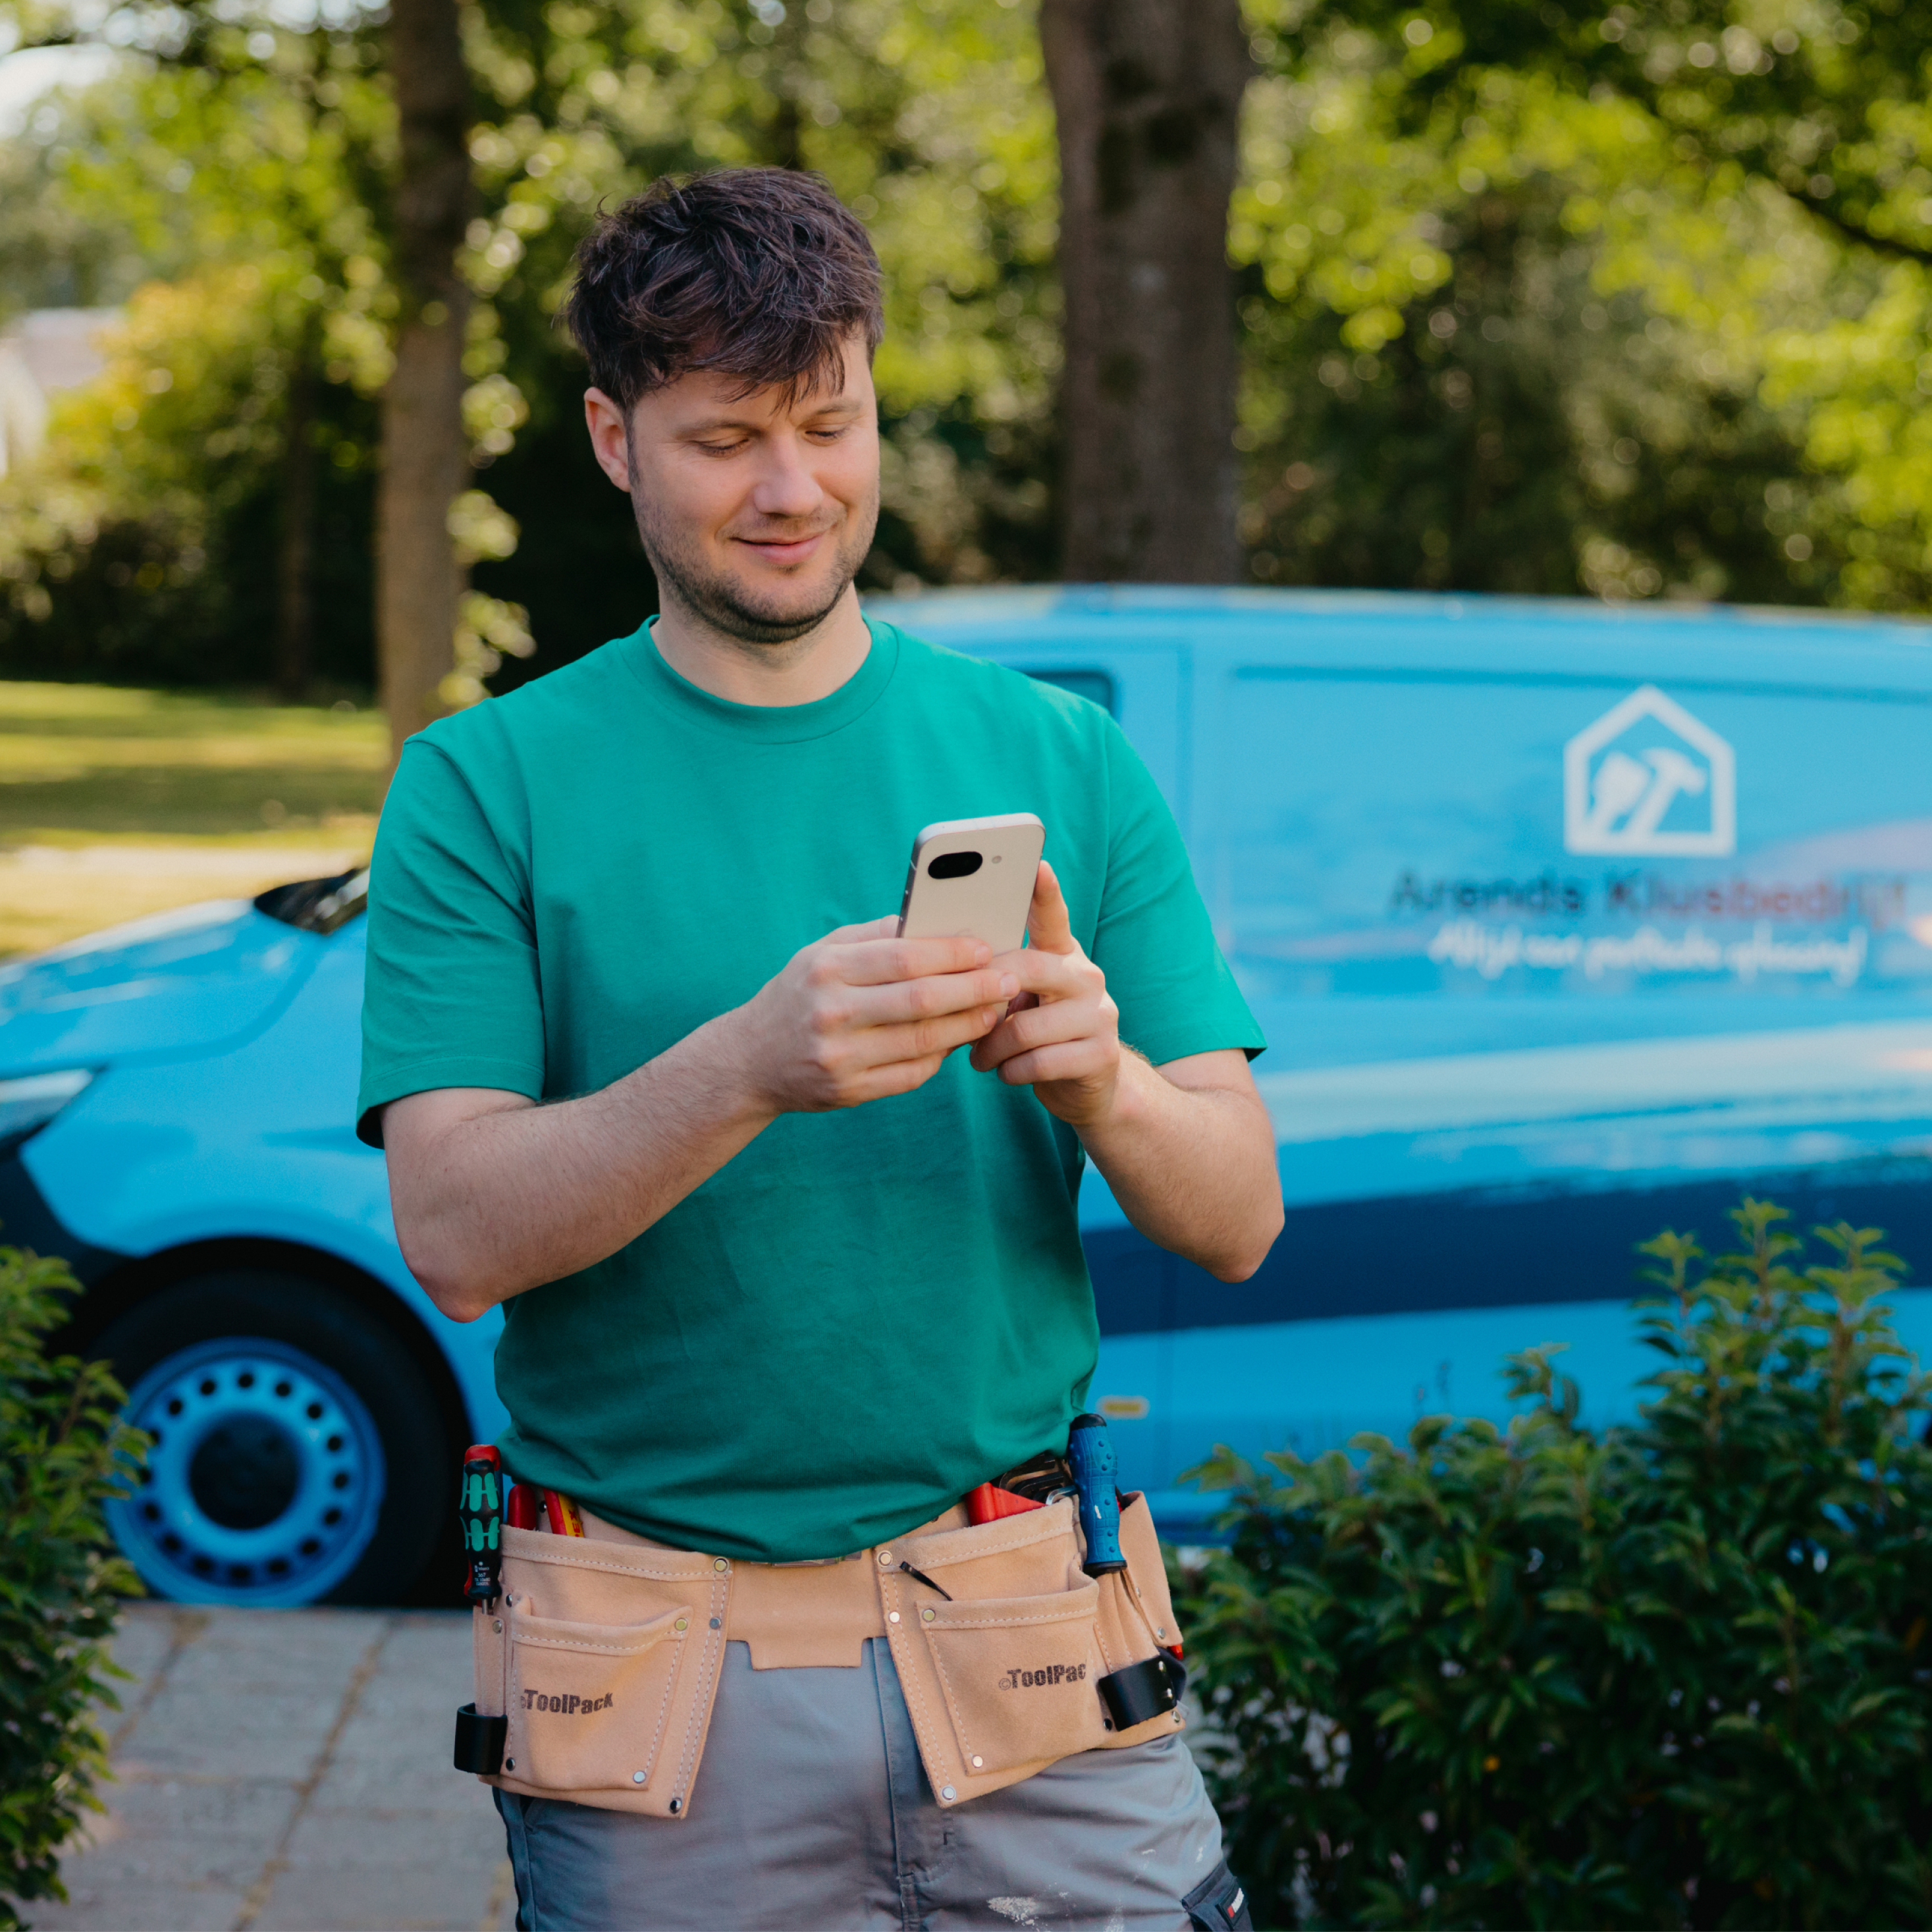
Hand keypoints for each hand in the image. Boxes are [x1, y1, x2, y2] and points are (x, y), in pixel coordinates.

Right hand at [732, 916, 1018, 1114]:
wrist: (749, 1060)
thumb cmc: (799, 995)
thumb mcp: (822, 954)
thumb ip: (875, 937)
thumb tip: (937, 921)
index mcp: (827, 969)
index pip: (903, 956)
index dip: (952, 952)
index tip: (988, 947)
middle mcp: (831, 1012)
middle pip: (921, 999)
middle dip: (974, 988)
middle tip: (1009, 980)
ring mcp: (839, 1056)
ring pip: (923, 1041)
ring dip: (969, 1025)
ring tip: (996, 1010)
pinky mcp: (849, 1091)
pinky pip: (911, 1073)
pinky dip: (942, 1056)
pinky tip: (963, 1040)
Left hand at [969, 863, 1121, 1127]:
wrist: (1090, 1085)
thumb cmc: (1040, 1034)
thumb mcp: (1024, 998)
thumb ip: (1000, 978)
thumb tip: (945, 966)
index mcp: (1063, 955)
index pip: (1053, 917)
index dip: (1045, 892)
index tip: (1038, 864)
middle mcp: (1086, 977)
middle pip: (1029, 968)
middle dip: (986, 994)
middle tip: (965, 1017)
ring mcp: (1099, 1015)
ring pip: (1026, 1026)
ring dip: (992, 1047)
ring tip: (980, 1057)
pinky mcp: (1100, 1054)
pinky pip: (1039, 1061)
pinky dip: (1011, 1071)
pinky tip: (1006, 1072)